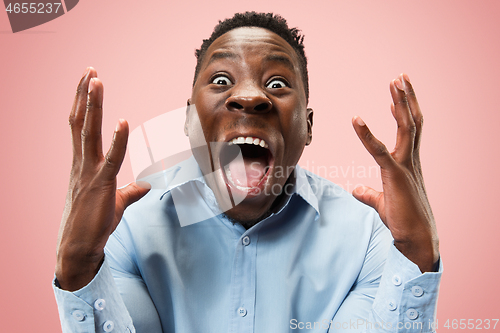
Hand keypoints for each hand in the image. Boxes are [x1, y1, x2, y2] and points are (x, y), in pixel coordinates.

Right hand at [55, 68, 149, 290]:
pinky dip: (117, 140)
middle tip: (90, 71)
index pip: (80, 127)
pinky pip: (110, 158)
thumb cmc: (94, 224)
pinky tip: (122, 121)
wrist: (79, 248)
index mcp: (82, 164)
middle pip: (81, 122)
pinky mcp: (100, 186)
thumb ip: (130, 190)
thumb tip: (146, 184)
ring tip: (95, 80)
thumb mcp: (116, 202)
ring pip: (89, 132)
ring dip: (93, 105)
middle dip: (85, 95)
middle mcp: (81, 164)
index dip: (84, 104)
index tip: (88, 83)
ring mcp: (88, 173)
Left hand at [352, 73, 438, 271]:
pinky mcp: (395, 176)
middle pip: (411, 121)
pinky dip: (366, 134)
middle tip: (400, 77)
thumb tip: (357, 189)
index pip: (409, 130)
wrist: (416, 239)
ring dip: (400, 103)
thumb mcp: (382, 202)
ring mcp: (406, 166)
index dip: (404, 111)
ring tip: (395, 82)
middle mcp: (411, 160)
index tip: (395, 95)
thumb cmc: (403, 221)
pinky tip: (355, 119)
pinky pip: (379, 150)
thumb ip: (369, 194)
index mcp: (409, 163)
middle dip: (406, 98)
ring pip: (406, 127)